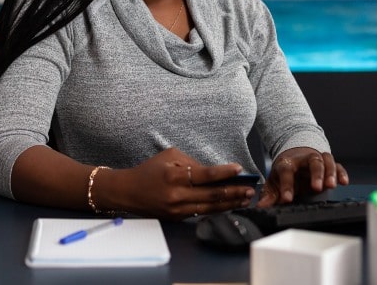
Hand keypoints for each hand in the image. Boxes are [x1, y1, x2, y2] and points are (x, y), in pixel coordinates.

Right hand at [115, 148, 256, 219]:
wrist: (127, 192)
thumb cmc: (149, 170)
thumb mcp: (169, 156)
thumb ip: (192, 163)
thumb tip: (214, 173)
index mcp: (175, 176)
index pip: (206, 175)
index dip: (224, 173)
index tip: (239, 169)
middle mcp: (177, 195)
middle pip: (212, 195)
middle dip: (234, 192)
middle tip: (250, 189)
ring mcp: (177, 210)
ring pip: (210, 207)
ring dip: (230, 204)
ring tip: (245, 199)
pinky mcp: (177, 219)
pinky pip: (201, 213)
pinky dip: (217, 209)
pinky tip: (229, 205)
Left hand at [256, 148, 348, 207]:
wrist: (294, 154)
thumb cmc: (285, 171)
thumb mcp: (273, 183)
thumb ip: (269, 195)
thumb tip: (261, 206)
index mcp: (287, 163)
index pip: (286, 171)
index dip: (286, 185)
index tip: (287, 199)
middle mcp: (304, 160)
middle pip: (312, 161)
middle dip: (315, 174)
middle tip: (316, 187)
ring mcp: (318, 160)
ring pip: (326, 160)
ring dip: (330, 172)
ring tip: (330, 186)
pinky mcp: (328, 165)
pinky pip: (337, 165)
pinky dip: (341, 173)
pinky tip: (343, 182)